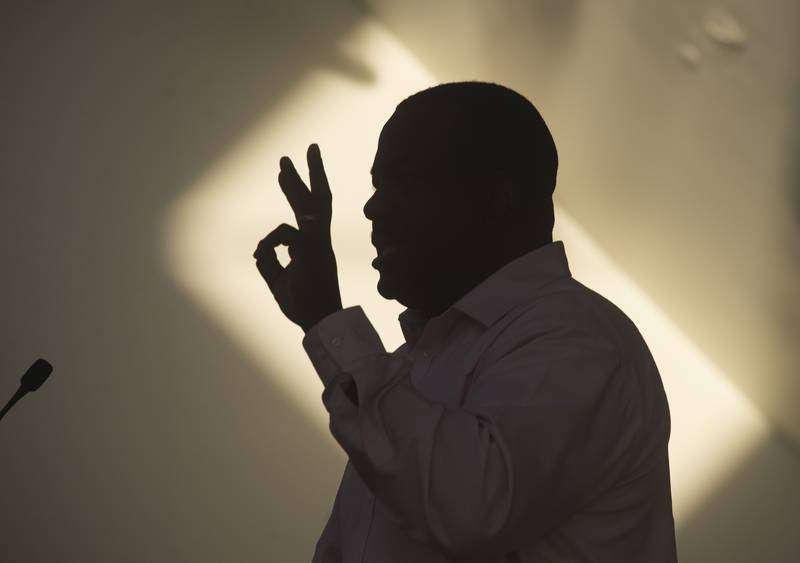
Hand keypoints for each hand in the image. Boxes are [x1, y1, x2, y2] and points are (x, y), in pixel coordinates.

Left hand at [253, 143, 342, 331]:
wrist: (319, 324)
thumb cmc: (302, 306)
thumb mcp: (278, 281)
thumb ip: (269, 262)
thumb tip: (259, 250)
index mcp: (314, 246)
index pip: (307, 211)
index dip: (295, 191)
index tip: (283, 173)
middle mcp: (320, 242)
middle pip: (317, 201)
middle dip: (307, 176)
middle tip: (301, 151)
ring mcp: (320, 248)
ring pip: (314, 208)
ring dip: (297, 185)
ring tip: (284, 164)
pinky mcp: (314, 257)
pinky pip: (296, 236)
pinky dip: (279, 236)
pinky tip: (275, 237)